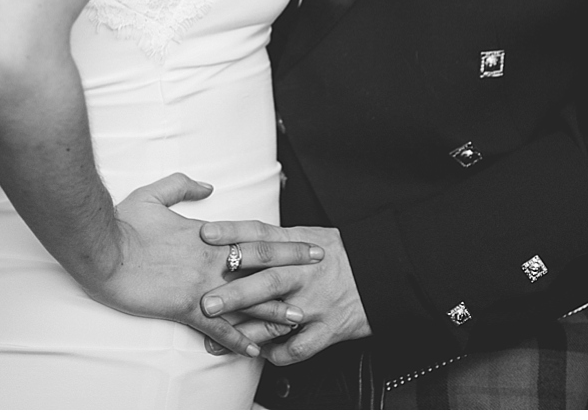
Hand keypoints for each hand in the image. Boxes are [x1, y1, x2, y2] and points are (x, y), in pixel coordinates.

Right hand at [101, 174, 324, 360]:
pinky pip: (217, 326)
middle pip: (259, 261)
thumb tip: (209, 187)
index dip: (278, 239)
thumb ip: (183, 186)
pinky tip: (253, 349)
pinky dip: (236, 338)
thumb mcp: (154, 194)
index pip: (250, 235)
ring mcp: (200, 283)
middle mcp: (210, 257)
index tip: (301, 240)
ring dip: (274, 307)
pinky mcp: (185, 306)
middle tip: (319, 265)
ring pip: (245, 297)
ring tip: (300, 315)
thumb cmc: (123, 221)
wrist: (101, 247)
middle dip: (291, 263)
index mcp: (206, 233)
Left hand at [198, 220, 370, 363]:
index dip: (233, 233)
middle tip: (207, 302)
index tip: (206, 235)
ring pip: (277, 318)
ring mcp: (316, 303)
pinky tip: (258, 354)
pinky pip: (299, 347)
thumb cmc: (339, 255)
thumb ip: (276, 240)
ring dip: (245, 331)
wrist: (381, 272)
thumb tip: (235, 239)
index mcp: (299, 244)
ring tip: (217, 341)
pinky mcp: (328, 329)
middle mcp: (305, 273)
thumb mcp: (309, 236)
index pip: (262, 235)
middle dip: (235, 293)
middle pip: (267, 279)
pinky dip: (277, 354)